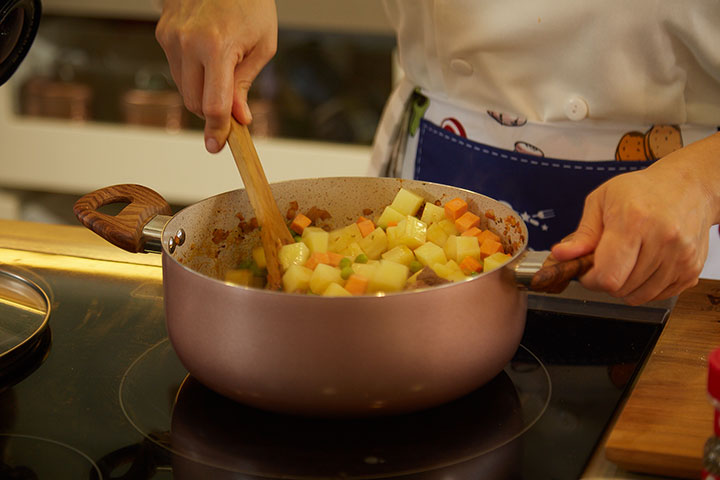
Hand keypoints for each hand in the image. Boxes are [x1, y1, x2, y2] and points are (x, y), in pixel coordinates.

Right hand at [156, 0, 276, 152]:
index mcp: (216, 46)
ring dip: (202, 92)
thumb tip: (239, 118)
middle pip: (193, 102)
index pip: (213, 104)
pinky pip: (176, 70)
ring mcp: (170, 37)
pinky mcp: (162, 33)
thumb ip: (245, 85)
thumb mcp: (262, 46)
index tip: (218, 146)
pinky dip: (193, 74)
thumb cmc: (250, 2)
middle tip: (232, 107)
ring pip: (182, 88)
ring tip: (223, 68)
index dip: (218, 130)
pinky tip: (208, 55)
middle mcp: (187, 42)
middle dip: (212, 111)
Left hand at [551, 133, 719, 304]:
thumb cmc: (641, 190)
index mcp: (635, 221)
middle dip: (605, 281)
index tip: (587, 270)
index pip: (607, 276)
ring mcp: (681, 257)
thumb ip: (582, 233)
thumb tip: (561, 255)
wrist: (687, 187)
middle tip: (606, 261)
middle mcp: (663, 240)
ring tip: (626, 260)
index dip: (590, 280)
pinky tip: (643, 265)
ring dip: (625, 286)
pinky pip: (658, 296)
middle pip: (621, 288)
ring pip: (639, 296)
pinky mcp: (692, 270)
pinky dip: (645, 287)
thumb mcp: (601, 201)